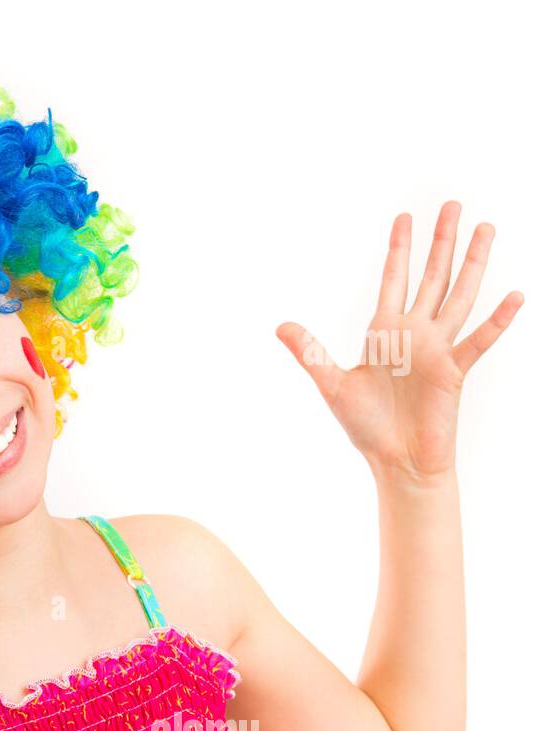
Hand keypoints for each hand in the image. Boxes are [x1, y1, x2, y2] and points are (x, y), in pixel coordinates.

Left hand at [275, 200, 523, 485]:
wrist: (394, 461)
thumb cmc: (365, 427)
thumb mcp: (331, 384)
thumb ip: (309, 352)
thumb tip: (280, 326)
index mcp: (385, 332)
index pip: (394, 278)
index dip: (399, 248)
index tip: (405, 216)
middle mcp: (414, 333)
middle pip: (432, 276)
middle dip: (441, 241)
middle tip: (452, 204)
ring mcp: (438, 349)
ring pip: (459, 295)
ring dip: (472, 263)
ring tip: (486, 228)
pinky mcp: (454, 371)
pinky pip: (479, 340)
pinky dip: (497, 320)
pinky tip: (515, 295)